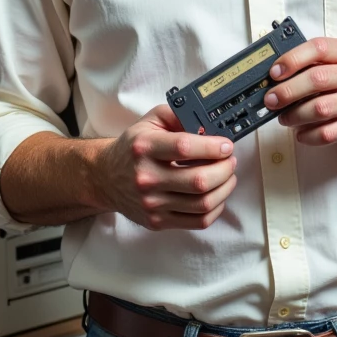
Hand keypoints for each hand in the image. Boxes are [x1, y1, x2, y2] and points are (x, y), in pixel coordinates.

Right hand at [94, 105, 236, 230]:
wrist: (106, 178)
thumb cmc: (133, 148)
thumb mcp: (150, 121)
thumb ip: (178, 115)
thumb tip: (208, 124)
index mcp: (145, 148)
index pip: (185, 148)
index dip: (213, 147)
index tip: (226, 146)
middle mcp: (146, 177)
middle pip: (199, 181)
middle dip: (225, 169)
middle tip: (230, 161)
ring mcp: (152, 203)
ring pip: (203, 203)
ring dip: (224, 188)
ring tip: (227, 176)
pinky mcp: (157, 221)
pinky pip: (198, 221)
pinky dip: (216, 208)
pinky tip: (217, 195)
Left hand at [263, 36, 336, 149]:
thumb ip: (318, 62)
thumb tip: (278, 75)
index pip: (317, 48)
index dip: (292, 59)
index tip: (274, 72)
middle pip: (315, 80)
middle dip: (286, 92)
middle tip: (271, 100)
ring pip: (318, 109)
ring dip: (293, 116)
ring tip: (284, 118)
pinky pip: (326, 133)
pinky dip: (307, 135)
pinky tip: (301, 133)